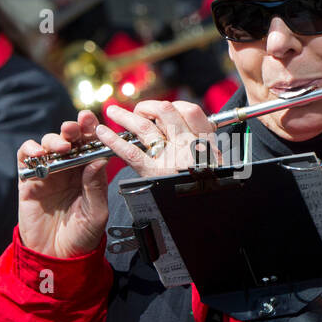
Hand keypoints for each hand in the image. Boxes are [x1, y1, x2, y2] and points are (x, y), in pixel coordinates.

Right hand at [17, 110, 112, 258]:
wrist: (56, 257)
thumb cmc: (81, 236)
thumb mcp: (95, 213)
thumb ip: (96, 187)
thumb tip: (98, 160)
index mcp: (88, 173)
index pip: (91, 145)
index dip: (92, 131)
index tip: (93, 122)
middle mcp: (69, 169)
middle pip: (70, 139)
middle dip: (74, 128)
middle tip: (77, 126)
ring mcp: (48, 172)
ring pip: (49, 144)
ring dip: (54, 139)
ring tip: (62, 147)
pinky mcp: (29, 179)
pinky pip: (26, 157)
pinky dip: (29, 149)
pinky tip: (37, 153)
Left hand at [98, 99, 220, 178]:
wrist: (211, 215)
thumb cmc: (211, 188)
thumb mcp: (218, 166)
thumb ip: (206, 149)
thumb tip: (195, 135)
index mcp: (206, 143)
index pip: (190, 111)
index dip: (174, 106)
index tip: (164, 110)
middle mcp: (188, 146)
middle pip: (166, 112)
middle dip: (148, 107)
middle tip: (139, 111)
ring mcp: (170, 158)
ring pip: (145, 126)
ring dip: (125, 116)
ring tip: (113, 113)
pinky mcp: (154, 174)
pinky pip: (131, 152)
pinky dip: (114, 140)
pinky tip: (104, 133)